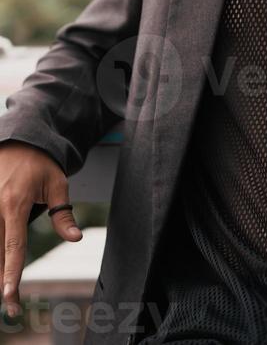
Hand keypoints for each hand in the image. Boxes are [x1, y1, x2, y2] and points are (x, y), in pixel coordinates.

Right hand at [0, 140, 82, 317]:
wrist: (17, 143)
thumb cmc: (40, 164)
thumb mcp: (57, 183)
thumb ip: (63, 213)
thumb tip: (76, 238)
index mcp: (15, 203)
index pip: (14, 245)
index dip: (11, 272)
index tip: (9, 294)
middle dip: (3, 282)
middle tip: (13, 307)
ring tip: (7, 293)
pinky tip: (0, 269)